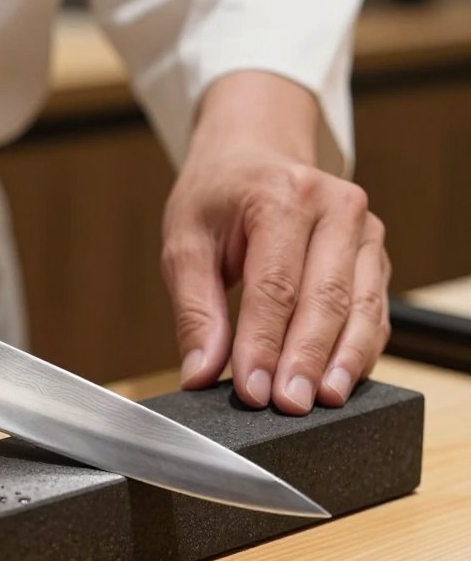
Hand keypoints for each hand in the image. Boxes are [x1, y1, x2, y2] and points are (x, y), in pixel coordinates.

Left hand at [161, 73, 390, 414]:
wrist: (252, 154)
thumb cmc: (216, 196)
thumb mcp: (185, 243)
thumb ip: (195, 311)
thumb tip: (200, 373)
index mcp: (281, 195)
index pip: (274, 285)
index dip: (263, 344)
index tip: (253, 391)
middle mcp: (335, 207)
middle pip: (326, 298)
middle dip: (305, 359)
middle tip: (288, 406)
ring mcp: (364, 229)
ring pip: (362, 307)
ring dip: (343, 361)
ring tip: (323, 402)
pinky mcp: (374, 253)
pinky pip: (374, 309)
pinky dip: (359, 349)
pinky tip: (340, 380)